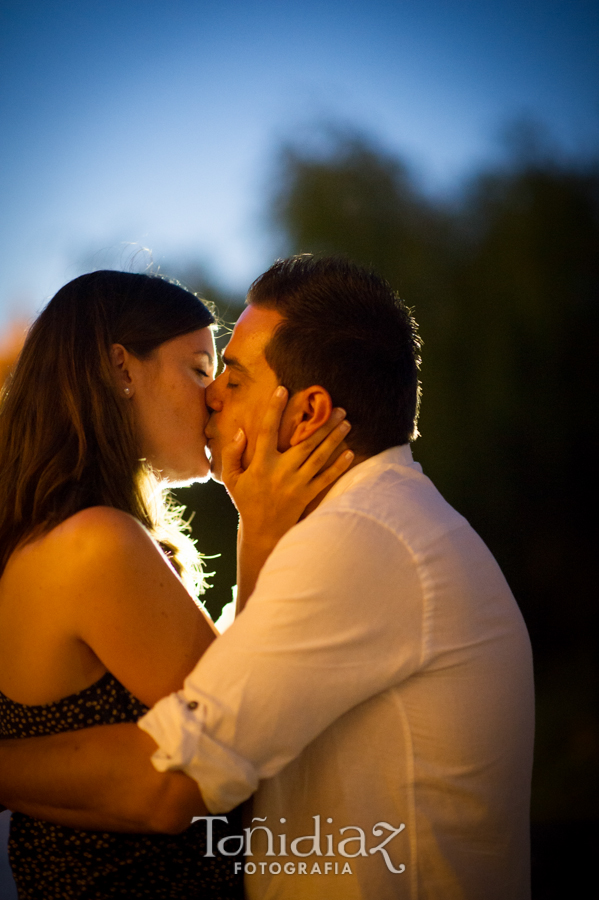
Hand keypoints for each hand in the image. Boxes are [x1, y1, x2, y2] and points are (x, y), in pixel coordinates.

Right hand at [222, 385, 352, 539]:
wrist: (262, 533)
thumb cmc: (246, 502)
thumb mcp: (231, 479)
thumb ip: (232, 454)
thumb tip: (239, 430)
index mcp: (260, 464)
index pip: (267, 431)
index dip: (274, 409)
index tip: (283, 389)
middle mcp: (280, 472)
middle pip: (305, 442)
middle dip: (322, 423)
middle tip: (337, 406)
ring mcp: (296, 484)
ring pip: (319, 457)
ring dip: (334, 438)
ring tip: (346, 422)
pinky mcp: (307, 496)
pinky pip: (326, 478)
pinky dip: (339, 466)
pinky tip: (350, 452)